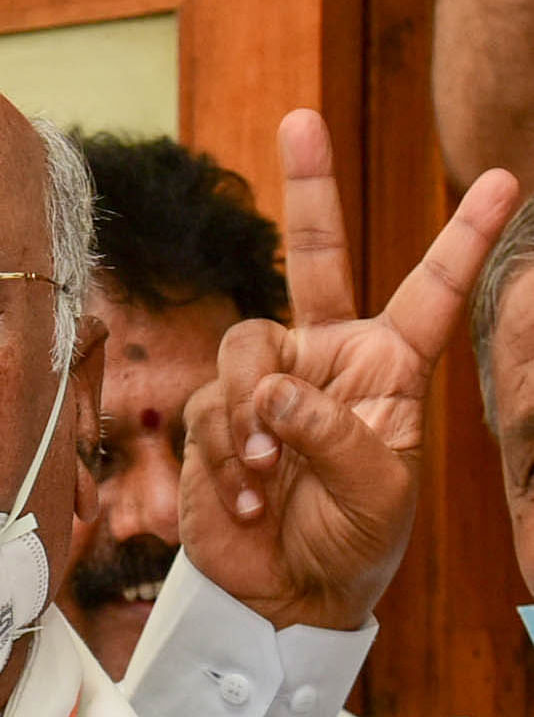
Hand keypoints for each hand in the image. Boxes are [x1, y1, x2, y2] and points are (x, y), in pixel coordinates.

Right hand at [179, 109, 519, 629]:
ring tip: (269, 472)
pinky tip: (249, 498)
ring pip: (246, 347)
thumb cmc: (352, 542)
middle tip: (301, 122)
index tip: (504, 179)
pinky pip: (212, 410)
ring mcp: (266, 384)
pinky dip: (230, 458)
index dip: (464, 238)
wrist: (284, 595)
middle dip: (311, 188)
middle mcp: (326, 360)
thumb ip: (335, 432)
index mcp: (389, 369)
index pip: (429, 293)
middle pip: (314, 259)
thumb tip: (274, 391)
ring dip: (254, 413)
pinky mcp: (213, 418)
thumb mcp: (378, 491)